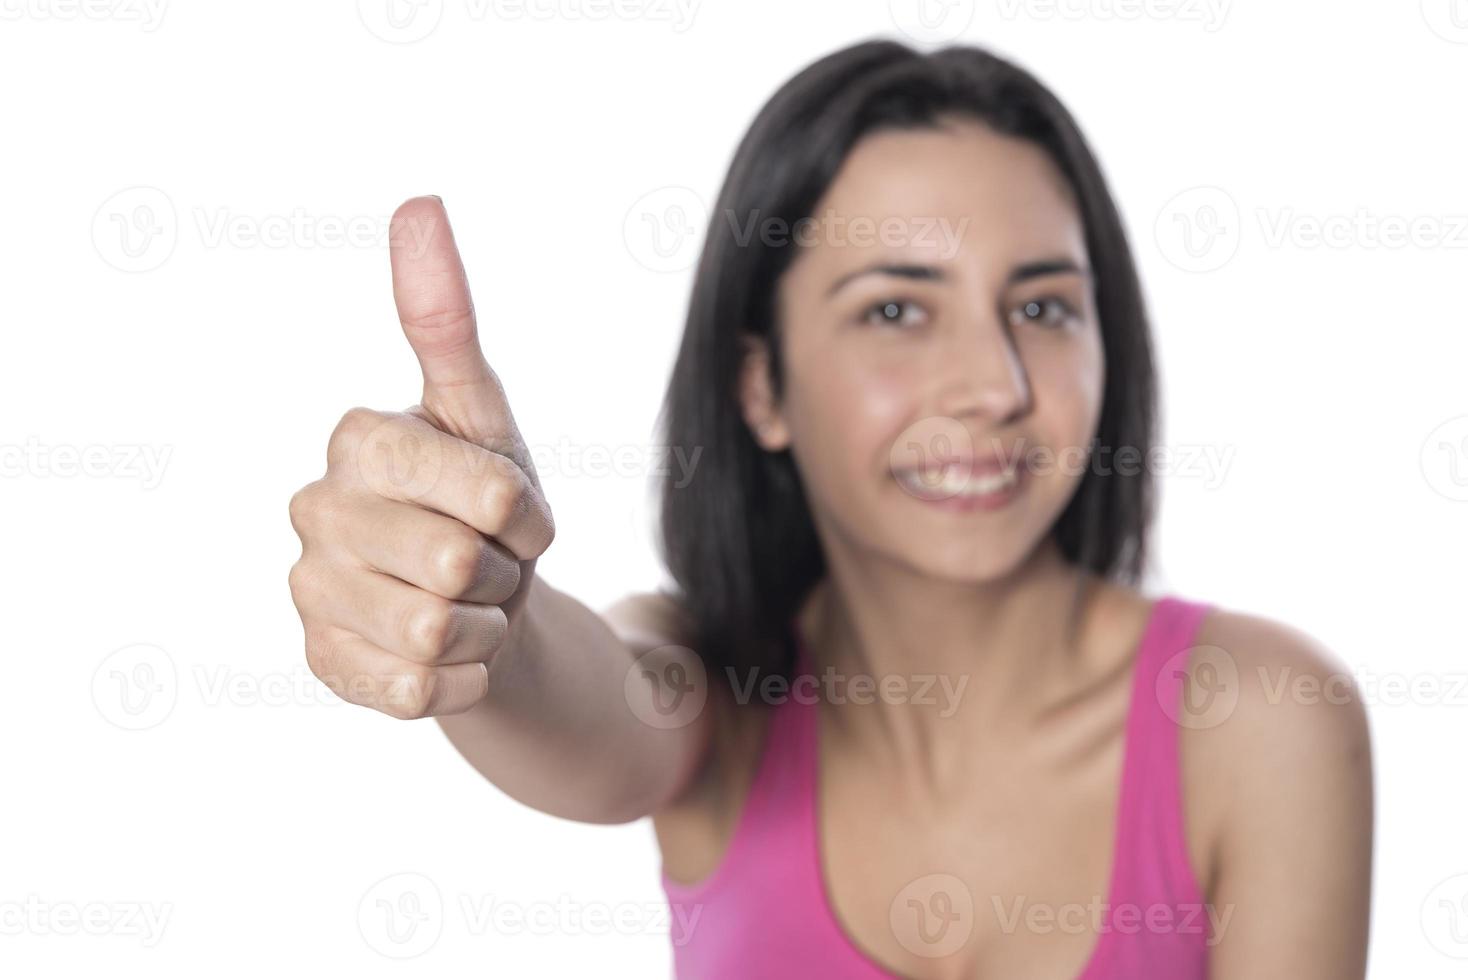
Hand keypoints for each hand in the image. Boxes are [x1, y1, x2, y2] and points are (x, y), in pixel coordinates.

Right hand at [287, 196, 554, 718]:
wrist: (482, 599)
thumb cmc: (484, 498)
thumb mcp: (482, 410)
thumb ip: (446, 316)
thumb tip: (418, 202)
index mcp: (356, 439)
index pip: (483, 493)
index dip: (522, 512)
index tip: (509, 507)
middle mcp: (313, 511)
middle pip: (458, 567)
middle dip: (503, 572)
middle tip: (486, 560)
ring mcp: (310, 594)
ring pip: (441, 634)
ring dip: (487, 625)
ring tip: (467, 602)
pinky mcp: (323, 667)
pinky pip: (423, 691)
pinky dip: (464, 677)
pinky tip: (448, 652)